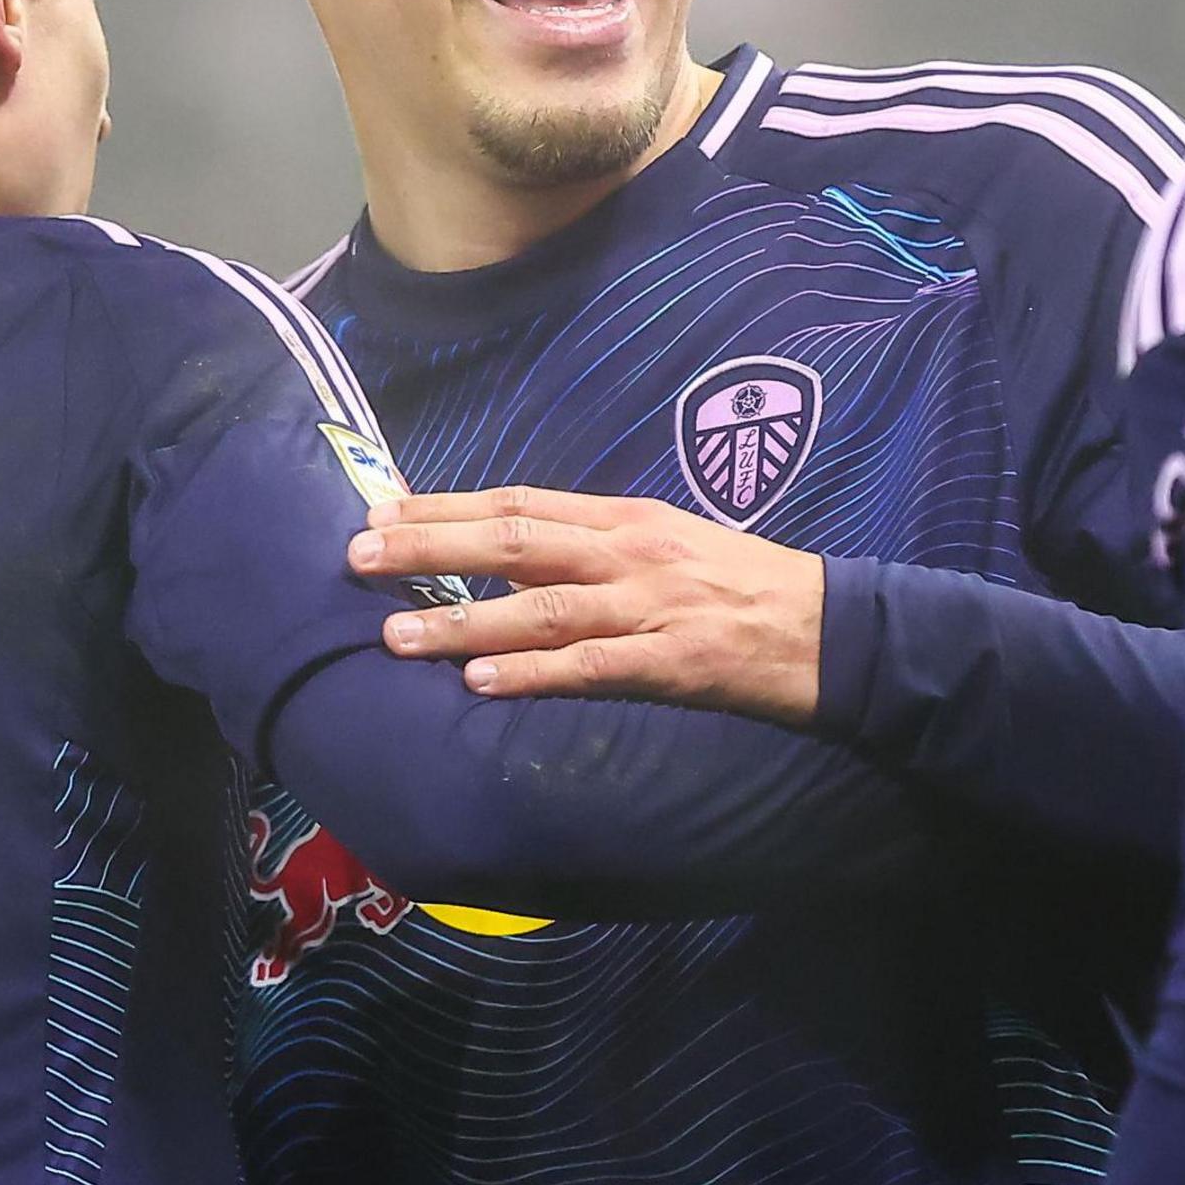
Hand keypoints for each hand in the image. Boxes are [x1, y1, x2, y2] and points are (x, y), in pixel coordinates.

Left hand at [349, 487, 826, 724]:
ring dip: (460, 619)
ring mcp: (646, 605)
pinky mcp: (668, 661)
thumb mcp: (667, 545)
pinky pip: (587, 667)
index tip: (379, 511)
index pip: (518, 502)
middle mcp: (627, 551)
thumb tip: (511, 558)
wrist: (829, 629)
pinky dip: (531, 673)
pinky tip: (480, 682)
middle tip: (356, 556)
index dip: (445, 507)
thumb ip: (592, 549)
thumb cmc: (744, 586)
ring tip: (394, 636)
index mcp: (624, 518)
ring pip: (537, 607)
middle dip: (429, 547)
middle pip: (512, 540)